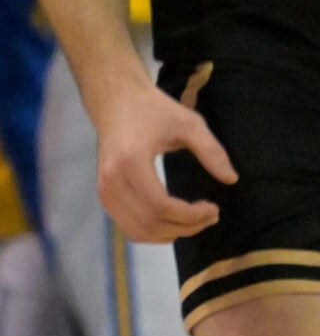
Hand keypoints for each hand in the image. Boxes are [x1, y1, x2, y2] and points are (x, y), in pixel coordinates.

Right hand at [94, 72, 234, 241]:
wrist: (114, 101)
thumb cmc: (152, 110)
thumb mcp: (188, 122)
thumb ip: (211, 151)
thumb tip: (231, 180)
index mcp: (130, 162)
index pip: (161, 206)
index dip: (191, 216)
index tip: (214, 207)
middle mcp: (112, 180)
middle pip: (151, 224)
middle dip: (186, 227)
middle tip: (210, 215)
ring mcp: (104, 189)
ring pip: (138, 231)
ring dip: (170, 234)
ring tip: (193, 220)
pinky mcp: (104, 194)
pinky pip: (129, 226)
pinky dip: (153, 232)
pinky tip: (172, 220)